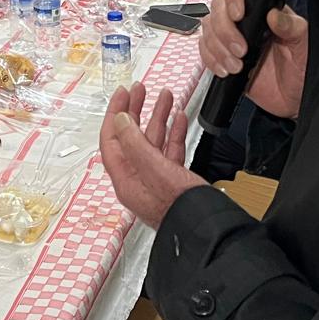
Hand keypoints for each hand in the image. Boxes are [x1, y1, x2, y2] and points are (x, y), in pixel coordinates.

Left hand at [98, 82, 202, 230]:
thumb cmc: (179, 209)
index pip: (112, 139)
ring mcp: (156, 179)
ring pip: (153, 141)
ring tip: (166, 97)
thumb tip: (120, 121)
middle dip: (136, 110)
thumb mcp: (155, 170)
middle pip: (131, 136)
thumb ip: (135, 144)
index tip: (122, 94)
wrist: (206, 229)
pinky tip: (179, 119)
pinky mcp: (174, 180)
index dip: (115, 113)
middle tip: (141, 89)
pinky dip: (174, 133)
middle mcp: (138, 178)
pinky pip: (170, 151)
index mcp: (126, 179)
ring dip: (159, 117)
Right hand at [198, 0, 310, 118]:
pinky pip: (204, 48)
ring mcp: (231, 34)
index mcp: (264, 8)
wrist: (291, 97)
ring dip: (217, 47)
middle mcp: (245, 17)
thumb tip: (274, 15)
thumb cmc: (300, 68)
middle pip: (218, 5)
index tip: (238, 14)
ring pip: (208, 26)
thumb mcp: (302, 46)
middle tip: (240, 49)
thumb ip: (292, 28)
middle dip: (225, 29)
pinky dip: (210, 58)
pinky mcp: (221, 53)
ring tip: (236, 65)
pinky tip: (225, 69)